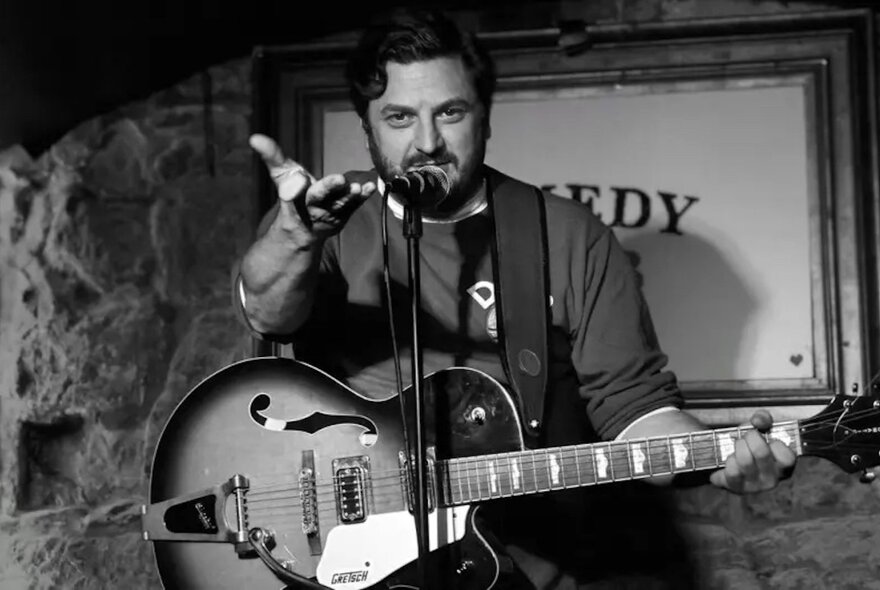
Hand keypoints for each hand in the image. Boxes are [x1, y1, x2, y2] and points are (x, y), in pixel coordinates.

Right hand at [249, 133, 375, 243]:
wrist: (304, 228)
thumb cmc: (293, 196)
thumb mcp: (281, 175)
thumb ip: (272, 156)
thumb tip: (254, 138)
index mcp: (293, 199)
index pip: (291, 192)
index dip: (294, 186)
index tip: (297, 177)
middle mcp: (311, 208)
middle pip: (319, 198)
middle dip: (328, 189)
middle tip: (338, 179)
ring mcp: (330, 214)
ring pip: (340, 205)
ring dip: (349, 196)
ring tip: (357, 187)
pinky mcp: (344, 215)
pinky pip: (355, 206)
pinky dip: (363, 197)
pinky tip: (371, 187)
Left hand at [709, 410, 796, 493]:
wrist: (722, 458)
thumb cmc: (746, 444)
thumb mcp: (757, 428)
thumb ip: (762, 419)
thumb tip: (759, 420)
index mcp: (782, 466)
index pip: (788, 458)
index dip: (776, 443)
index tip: (768, 439)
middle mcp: (772, 479)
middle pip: (761, 453)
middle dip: (750, 437)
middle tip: (746, 436)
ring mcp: (754, 486)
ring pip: (745, 460)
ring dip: (738, 446)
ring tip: (737, 446)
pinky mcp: (736, 488)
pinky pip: (732, 471)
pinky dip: (728, 459)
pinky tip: (730, 458)